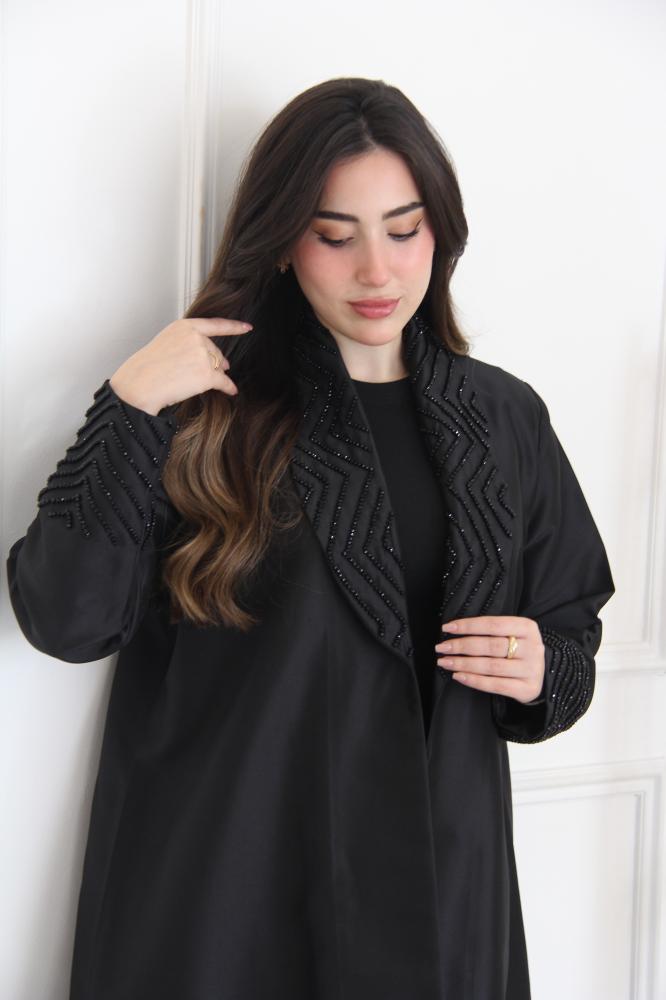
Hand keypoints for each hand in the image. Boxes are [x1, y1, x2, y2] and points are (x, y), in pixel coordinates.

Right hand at [109, 316, 252, 414]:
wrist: (141, 384)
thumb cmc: (147, 368)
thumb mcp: (165, 343)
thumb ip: (188, 344)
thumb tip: (218, 360)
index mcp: (185, 326)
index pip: (215, 325)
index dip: (234, 327)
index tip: (246, 327)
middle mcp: (197, 338)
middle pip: (215, 351)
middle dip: (213, 362)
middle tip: (200, 372)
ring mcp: (203, 355)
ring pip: (218, 367)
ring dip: (214, 375)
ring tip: (195, 382)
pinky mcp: (207, 374)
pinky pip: (224, 382)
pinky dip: (228, 387)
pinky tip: (231, 390)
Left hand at [434, 615, 544, 703]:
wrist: (542, 675)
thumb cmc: (519, 650)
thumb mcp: (512, 634)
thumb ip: (491, 631)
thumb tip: (455, 629)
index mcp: (527, 627)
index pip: (492, 624)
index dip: (468, 626)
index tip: (447, 628)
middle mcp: (532, 647)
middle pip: (490, 646)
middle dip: (461, 646)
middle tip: (441, 648)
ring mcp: (531, 669)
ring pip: (491, 666)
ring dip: (463, 664)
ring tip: (445, 662)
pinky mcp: (527, 689)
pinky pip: (495, 685)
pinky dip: (474, 681)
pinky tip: (459, 676)